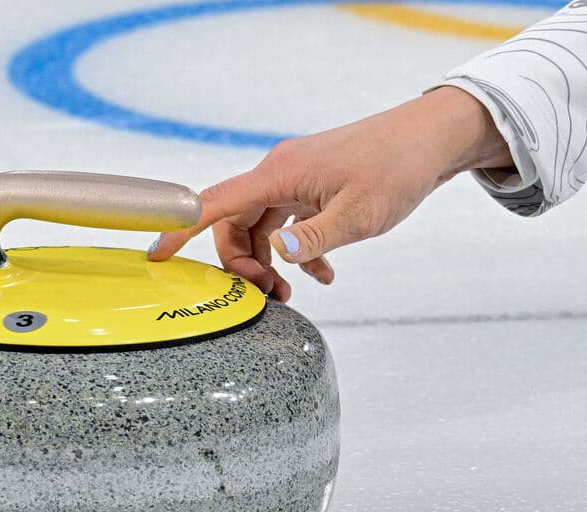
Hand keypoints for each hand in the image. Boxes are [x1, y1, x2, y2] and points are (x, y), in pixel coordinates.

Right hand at [146, 85, 513, 300]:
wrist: (430, 141)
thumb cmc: (397, 168)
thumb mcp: (360, 214)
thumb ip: (316, 238)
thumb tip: (277, 255)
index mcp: (280, 173)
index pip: (213, 202)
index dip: (180, 229)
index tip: (156, 256)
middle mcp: (280, 172)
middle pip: (233, 223)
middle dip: (240, 264)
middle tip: (267, 296)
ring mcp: (296, 179)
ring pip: (260, 226)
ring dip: (269, 262)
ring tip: (291, 294)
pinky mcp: (313, 186)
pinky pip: (288, 223)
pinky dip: (297, 252)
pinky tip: (324, 275)